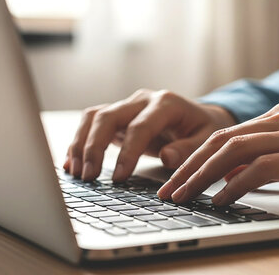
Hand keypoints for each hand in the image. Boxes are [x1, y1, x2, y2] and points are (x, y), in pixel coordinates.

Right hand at [64, 89, 236, 181]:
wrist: (201, 117)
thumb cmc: (204, 129)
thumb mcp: (206, 140)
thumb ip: (188, 149)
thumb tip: (167, 157)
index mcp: (166, 103)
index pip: (140, 126)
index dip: (128, 152)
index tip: (119, 177)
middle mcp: (143, 100)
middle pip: (109, 116)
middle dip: (94, 147)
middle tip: (89, 177)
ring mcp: (127, 106)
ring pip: (94, 117)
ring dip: (81, 144)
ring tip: (76, 173)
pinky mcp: (118, 117)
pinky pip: (92, 124)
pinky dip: (79, 142)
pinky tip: (72, 164)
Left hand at [157, 103, 278, 204]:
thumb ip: (275, 163)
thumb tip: (236, 179)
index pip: (227, 135)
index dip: (195, 157)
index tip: (175, 179)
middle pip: (222, 140)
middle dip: (188, 167)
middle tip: (165, 191)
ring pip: (234, 150)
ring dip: (201, 176)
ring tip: (181, 197)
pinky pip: (261, 168)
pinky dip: (235, 184)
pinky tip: (221, 200)